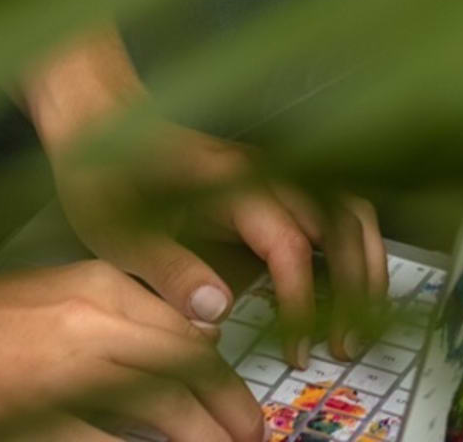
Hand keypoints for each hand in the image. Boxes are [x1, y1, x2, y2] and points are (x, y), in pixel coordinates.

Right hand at [0, 260, 262, 441]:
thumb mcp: (50, 306)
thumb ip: (106, 328)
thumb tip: (161, 371)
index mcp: (100, 284)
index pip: (188, 335)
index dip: (225, 382)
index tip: (245, 415)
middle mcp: (93, 314)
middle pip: (188, 369)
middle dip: (230, 414)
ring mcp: (63, 364)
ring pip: (163, 405)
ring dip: (201, 438)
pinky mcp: (30, 410)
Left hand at [52, 117, 389, 365]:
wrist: (98, 114)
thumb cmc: (102, 171)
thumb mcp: (118, 232)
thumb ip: (170, 272)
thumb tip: (218, 313)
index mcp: (230, 183)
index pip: (289, 245)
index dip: (300, 301)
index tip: (297, 348)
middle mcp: (264, 171)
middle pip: (339, 224)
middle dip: (352, 288)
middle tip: (344, 347)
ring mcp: (274, 169)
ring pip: (348, 209)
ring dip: (364, 263)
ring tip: (360, 319)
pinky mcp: (272, 177)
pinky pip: (334, 204)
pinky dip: (353, 242)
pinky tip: (348, 279)